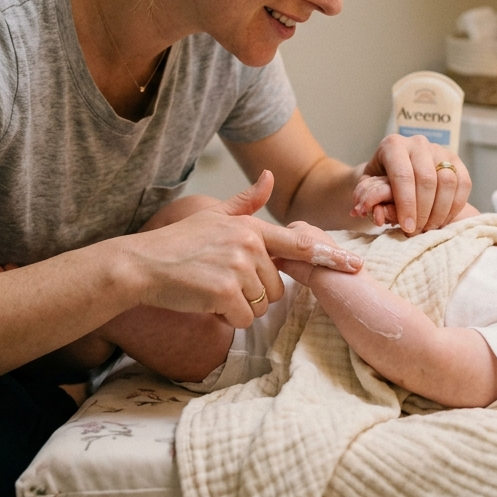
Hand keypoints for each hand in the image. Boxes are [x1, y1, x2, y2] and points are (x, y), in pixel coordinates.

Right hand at [119, 170, 361, 328]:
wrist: (142, 264)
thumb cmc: (177, 243)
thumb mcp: (213, 215)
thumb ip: (246, 203)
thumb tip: (269, 177)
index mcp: (251, 228)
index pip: (299, 243)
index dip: (329, 256)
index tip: (355, 265)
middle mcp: (249, 246)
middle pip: (278, 286)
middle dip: (255, 292)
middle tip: (223, 280)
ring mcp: (237, 269)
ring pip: (262, 305)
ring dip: (240, 306)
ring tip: (212, 288)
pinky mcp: (224, 293)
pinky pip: (244, 319)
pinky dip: (227, 318)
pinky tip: (206, 302)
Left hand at [354, 135, 471, 234]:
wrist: (393, 170)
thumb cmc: (378, 182)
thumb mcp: (365, 188)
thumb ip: (365, 198)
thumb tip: (361, 211)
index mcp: (392, 145)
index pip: (403, 175)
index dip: (406, 204)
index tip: (407, 228)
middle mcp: (417, 143)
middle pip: (427, 179)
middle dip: (423, 211)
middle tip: (417, 231)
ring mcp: (439, 149)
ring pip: (447, 182)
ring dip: (440, 211)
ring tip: (429, 228)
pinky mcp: (456, 160)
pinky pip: (463, 183)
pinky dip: (455, 206)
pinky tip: (442, 220)